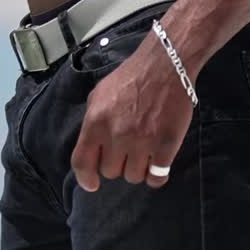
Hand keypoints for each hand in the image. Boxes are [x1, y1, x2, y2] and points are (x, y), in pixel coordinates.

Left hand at [70, 35, 194, 192]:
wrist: (166, 64)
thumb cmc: (132, 77)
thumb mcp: (100, 94)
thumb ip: (92, 122)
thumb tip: (91, 148)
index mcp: (96, 122)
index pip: (82, 162)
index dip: (85, 178)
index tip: (93, 184)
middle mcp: (116, 135)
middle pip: (110, 171)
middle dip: (118, 163)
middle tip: (128, 149)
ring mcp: (142, 141)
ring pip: (133, 176)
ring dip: (138, 168)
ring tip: (144, 152)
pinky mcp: (166, 145)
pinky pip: (157, 177)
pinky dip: (156, 176)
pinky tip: (158, 165)